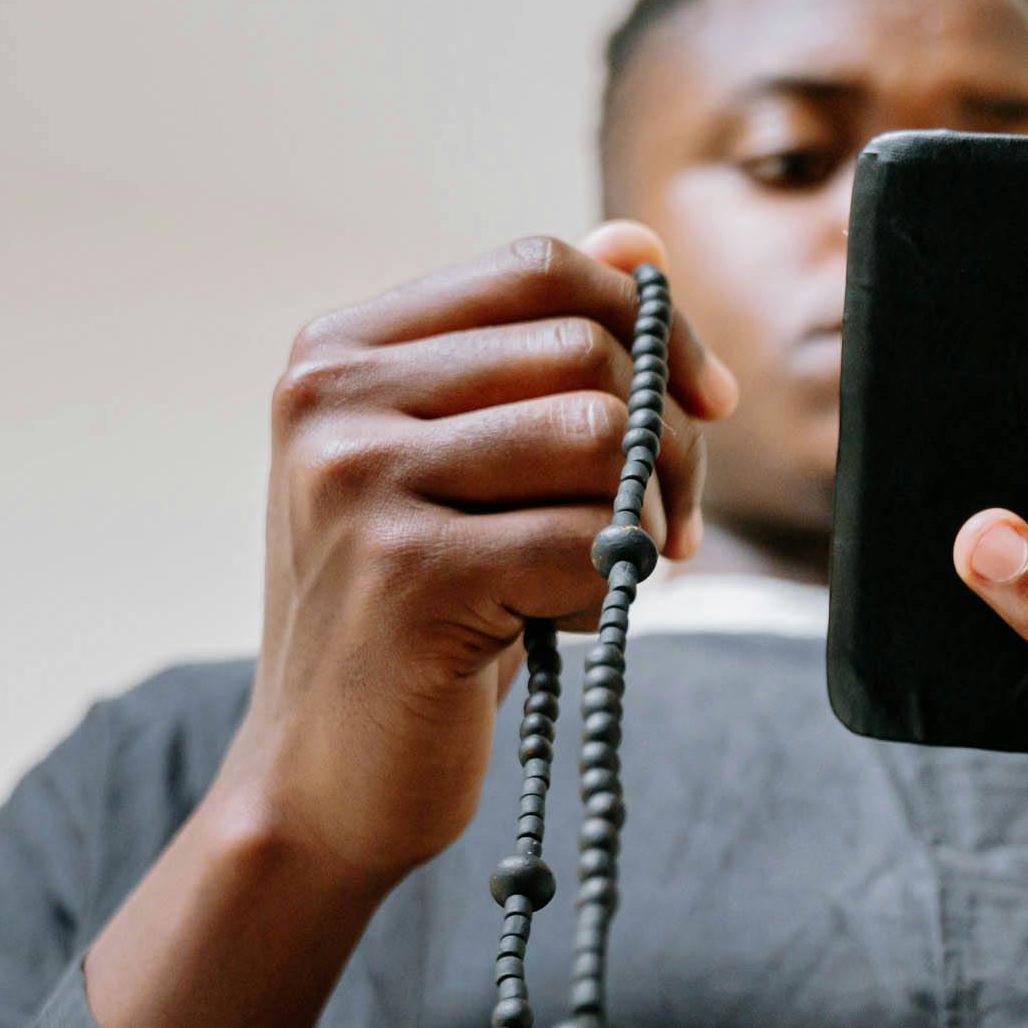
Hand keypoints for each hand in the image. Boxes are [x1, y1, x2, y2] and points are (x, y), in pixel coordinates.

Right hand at [224, 224, 737, 892]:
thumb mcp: (467, 468)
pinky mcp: (405, 575)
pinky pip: (585, 542)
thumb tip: (643, 247)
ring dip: (645, 513)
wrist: (323, 781)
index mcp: (340, 351)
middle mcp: (332, 400)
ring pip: (598, 438)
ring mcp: (357, 484)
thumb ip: (540, 354)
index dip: (649, 324)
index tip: (703, 402)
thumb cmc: (418, 618)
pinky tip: (561, 623)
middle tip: (668, 523)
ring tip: (612, 572)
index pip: (538, 267)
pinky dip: (608, 588)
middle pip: (582, 349)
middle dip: (668, 436)